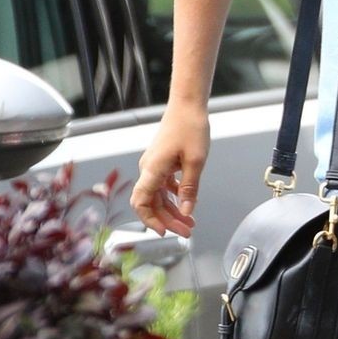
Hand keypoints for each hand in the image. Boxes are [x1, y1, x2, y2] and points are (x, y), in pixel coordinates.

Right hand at [132, 105, 209, 237]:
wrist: (187, 106)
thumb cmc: (190, 128)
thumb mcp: (196, 162)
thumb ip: (190, 189)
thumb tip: (187, 212)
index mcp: (152, 170)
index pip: (141, 202)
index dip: (150, 220)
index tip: (165, 232)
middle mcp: (149, 169)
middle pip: (152, 203)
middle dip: (168, 220)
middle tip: (187, 231)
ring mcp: (155, 166)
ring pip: (159, 196)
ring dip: (173, 210)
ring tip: (190, 222)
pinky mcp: (162, 162)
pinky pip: (164, 185)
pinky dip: (175, 196)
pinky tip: (188, 202)